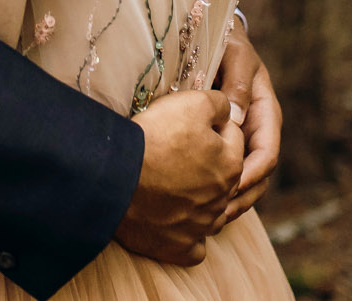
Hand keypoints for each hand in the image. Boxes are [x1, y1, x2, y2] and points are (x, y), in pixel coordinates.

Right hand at [115, 89, 244, 265]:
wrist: (117, 178)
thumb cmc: (155, 138)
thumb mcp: (190, 104)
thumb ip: (219, 104)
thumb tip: (229, 109)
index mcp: (231, 164)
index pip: (233, 138)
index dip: (213, 125)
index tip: (191, 121)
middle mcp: (223, 199)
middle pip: (224, 176)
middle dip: (211, 163)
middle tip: (182, 150)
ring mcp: (202, 227)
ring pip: (213, 213)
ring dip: (203, 200)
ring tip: (178, 184)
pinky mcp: (180, 247)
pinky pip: (194, 248)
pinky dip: (190, 237)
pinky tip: (178, 223)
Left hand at [214, 24, 280, 227]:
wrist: (214, 36)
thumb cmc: (227, 43)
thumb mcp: (235, 55)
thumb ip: (238, 81)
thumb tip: (236, 116)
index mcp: (264, 111)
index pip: (267, 152)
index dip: (253, 172)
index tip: (233, 186)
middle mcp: (256, 129)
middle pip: (258, 175)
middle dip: (242, 197)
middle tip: (219, 214)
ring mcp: (241, 137)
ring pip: (244, 178)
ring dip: (231, 200)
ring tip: (210, 218)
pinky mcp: (224, 141)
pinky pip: (225, 170)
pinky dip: (216, 188)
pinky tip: (199, 202)